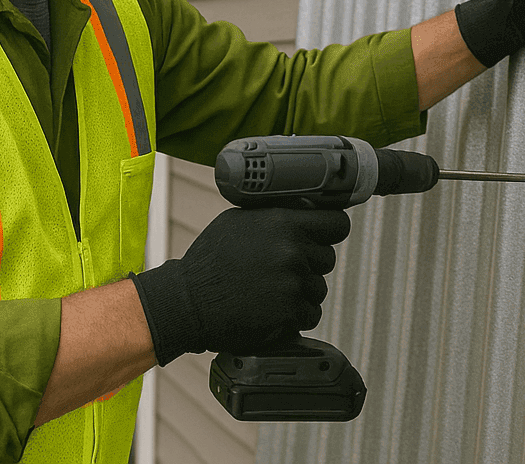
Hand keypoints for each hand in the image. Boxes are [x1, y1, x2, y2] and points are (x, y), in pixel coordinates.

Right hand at [130, 207, 349, 363]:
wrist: (188, 303)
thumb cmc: (210, 261)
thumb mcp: (239, 221)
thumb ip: (276, 214)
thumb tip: (305, 209)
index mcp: (282, 223)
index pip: (337, 223)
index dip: (331, 230)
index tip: (324, 236)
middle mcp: (291, 251)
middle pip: (328, 258)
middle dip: (310, 264)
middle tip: (281, 269)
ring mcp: (292, 284)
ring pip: (319, 288)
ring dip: (301, 292)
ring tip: (271, 290)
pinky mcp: (289, 313)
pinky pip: (310, 314)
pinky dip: (295, 316)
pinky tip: (272, 308)